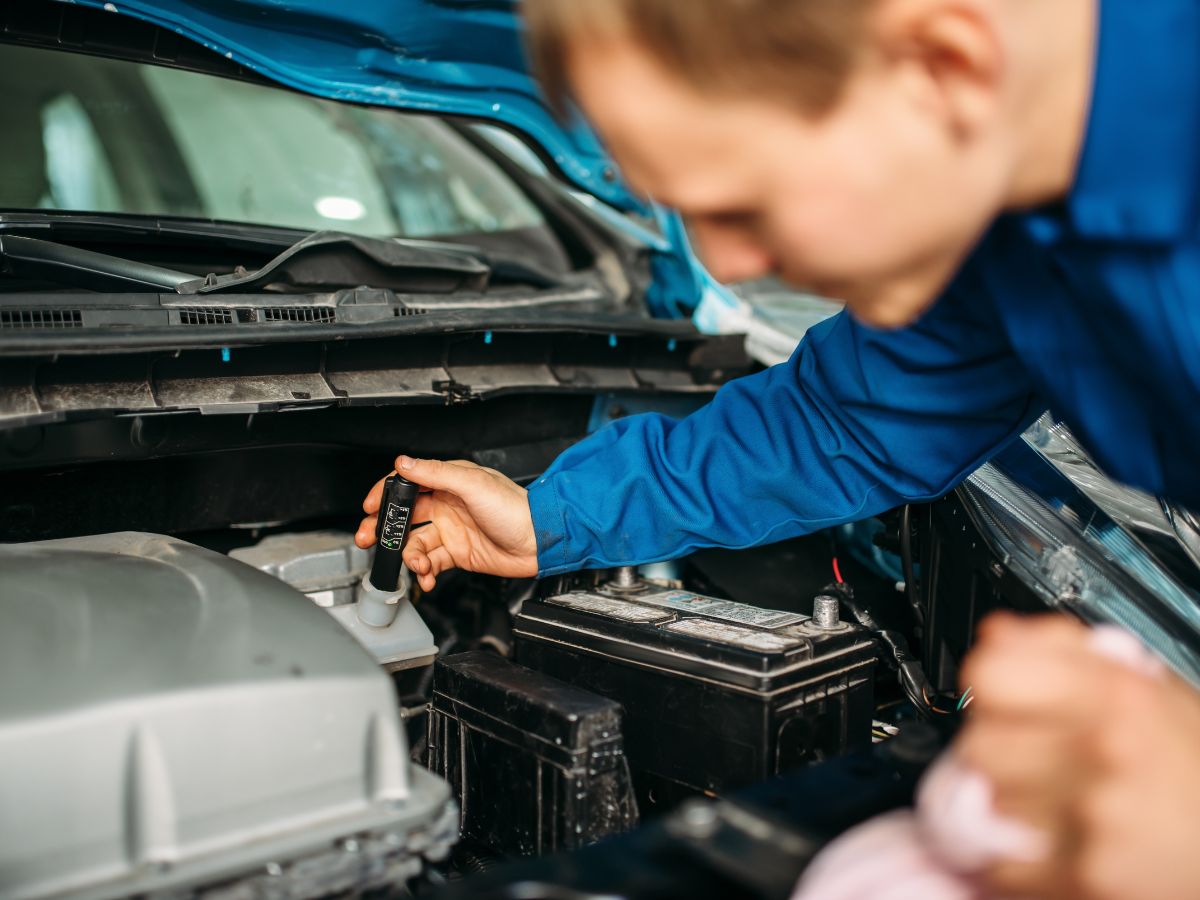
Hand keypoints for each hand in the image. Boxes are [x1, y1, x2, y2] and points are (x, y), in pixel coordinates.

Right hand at [355, 455, 537, 590]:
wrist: (540, 542)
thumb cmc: (516, 508)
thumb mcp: (473, 484)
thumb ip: (436, 473)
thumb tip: (404, 463)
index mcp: (449, 482)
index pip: (407, 484)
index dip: (385, 495)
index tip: (369, 507)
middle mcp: (447, 505)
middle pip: (405, 516)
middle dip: (384, 529)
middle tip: (369, 540)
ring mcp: (451, 530)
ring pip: (416, 543)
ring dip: (408, 556)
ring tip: (415, 565)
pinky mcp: (458, 553)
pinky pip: (431, 563)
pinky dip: (424, 572)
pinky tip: (426, 577)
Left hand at [955, 612, 1199, 899]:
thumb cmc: (1193, 766)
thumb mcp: (1147, 688)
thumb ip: (1063, 650)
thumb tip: (997, 636)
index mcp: (1115, 694)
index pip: (990, 676)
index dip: (990, 681)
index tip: (1001, 690)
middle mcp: (1102, 751)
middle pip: (980, 744)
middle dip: (999, 749)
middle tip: (1037, 753)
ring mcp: (1094, 817)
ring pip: (990, 802)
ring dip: (1011, 803)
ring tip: (1057, 798)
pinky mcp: (1087, 877)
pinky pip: (1005, 861)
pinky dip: (1022, 857)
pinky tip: (1064, 840)